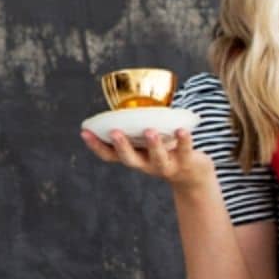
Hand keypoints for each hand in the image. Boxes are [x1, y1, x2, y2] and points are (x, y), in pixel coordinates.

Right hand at [80, 125, 213, 192]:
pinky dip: (183, 140)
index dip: (97, 146)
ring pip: (158, 158)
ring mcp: (167, 166)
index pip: (111, 156)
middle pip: (131, 159)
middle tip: (114, 133)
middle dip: (122, 146)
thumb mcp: (146, 145)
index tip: (84, 132)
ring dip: (153, 145)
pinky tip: (182, 129)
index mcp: (135, 158)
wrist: (194, 177)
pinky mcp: (186, 162)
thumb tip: (120, 101)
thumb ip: (135, 131)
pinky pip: (184, 150)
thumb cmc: (165, 153)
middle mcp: (147, 165)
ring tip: (149, 131)